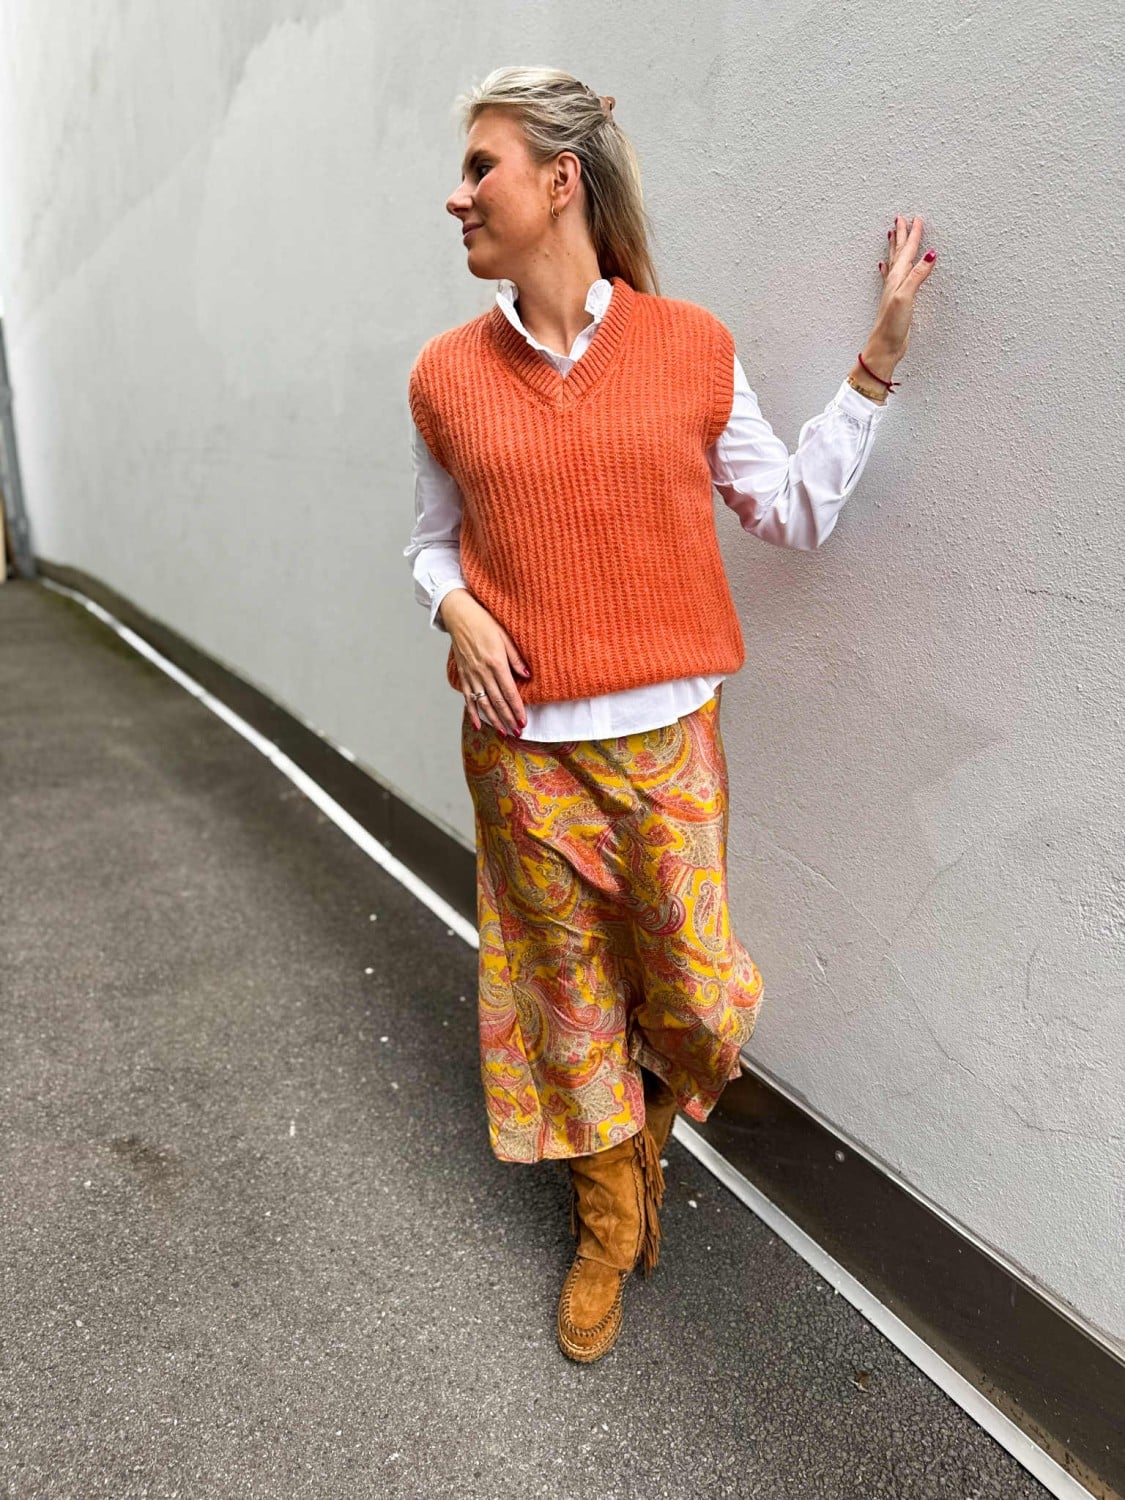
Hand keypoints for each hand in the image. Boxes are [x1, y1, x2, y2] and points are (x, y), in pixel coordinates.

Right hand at [440, 589, 529, 736]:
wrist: (459, 615)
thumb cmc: (484, 622)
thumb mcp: (505, 635)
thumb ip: (516, 657)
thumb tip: (527, 675)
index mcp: (496, 662)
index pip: (509, 692)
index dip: (517, 709)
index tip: (524, 721)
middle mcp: (482, 672)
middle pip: (497, 702)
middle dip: (508, 719)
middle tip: (517, 732)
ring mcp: (471, 675)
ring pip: (483, 704)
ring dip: (494, 720)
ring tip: (503, 732)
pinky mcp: (463, 675)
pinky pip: (468, 698)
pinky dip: (473, 713)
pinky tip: (478, 724)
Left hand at [870, 214, 936, 363]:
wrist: (884, 346)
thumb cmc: (892, 325)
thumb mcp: (907, 296)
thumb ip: (918, 275)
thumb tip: (930, 254)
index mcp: (898, 278)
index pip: (908, 251)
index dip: (913, 235)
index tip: (917, 219)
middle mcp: (894, 281)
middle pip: (898, 252)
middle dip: (901, 235)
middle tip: (900, 219)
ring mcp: (894, 290)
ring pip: (895, 262)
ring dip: (895, 248)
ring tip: (893, 235)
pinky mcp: (896, 300)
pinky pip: (892, 277)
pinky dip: (890, 268)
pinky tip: (885, 267)